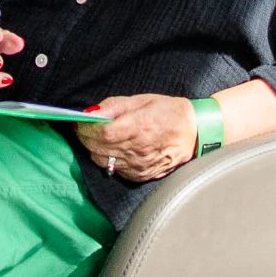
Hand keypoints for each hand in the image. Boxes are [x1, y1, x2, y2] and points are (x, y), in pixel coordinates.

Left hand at [78, 95, 199, 182]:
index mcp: (140, 126)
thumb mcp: (143, 100)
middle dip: (85, 137)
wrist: (195, 134)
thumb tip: (92, 111)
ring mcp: (139, 165)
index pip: (101, 132)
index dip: (86, 127)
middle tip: (84, 128)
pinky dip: (108, 159)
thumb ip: (115, 105)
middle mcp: (138, 149)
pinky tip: (114, 149)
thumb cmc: (170, 113)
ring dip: (95, 148)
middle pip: (98, 147)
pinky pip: (114, 169)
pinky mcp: (140, 176)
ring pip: (102, 160)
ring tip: (99, 138)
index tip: (80, 121)